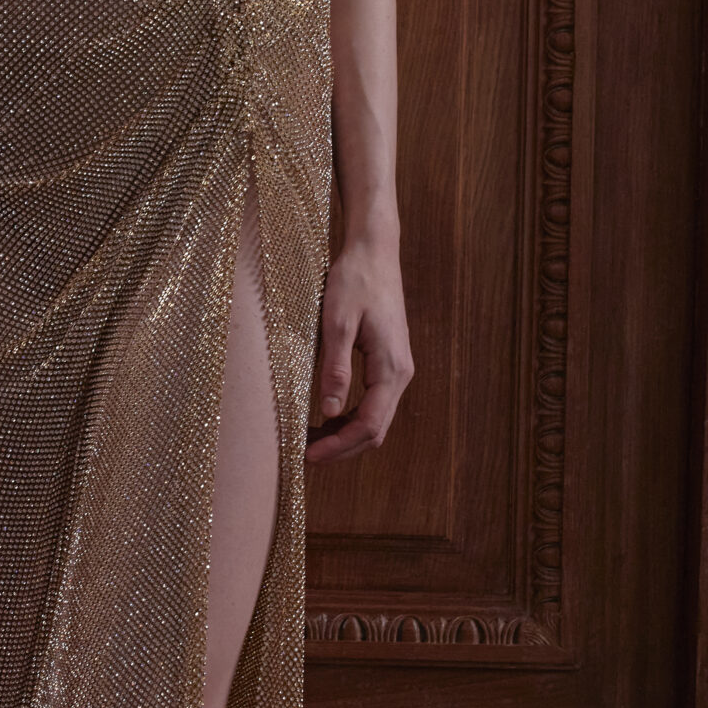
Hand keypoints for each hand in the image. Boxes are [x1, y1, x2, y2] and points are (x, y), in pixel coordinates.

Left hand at [306, 233, 412, 465]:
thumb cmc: (355, 281)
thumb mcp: (337, 323)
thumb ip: (335, 368)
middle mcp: (400, 373)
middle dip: (343, 448)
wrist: (374, 252)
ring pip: (376, 418)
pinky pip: (373, 402)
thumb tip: (328, 411)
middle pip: (375, 429)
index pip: (368, 424)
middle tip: (307, 455)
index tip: (309, 455)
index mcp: (391, 368)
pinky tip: (328, 416)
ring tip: (313, 440)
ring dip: (347, 434)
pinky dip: (352, 417)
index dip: (339, 446)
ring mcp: (396, 368)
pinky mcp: (388, 361)